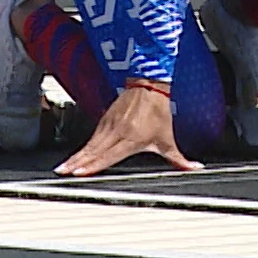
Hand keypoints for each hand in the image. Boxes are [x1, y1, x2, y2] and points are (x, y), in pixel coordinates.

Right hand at [54, 83, 200, 176]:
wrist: (150, 85)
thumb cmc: (159, 111)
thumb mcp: (168, 138)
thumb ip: (178, 158)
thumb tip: (194, 168)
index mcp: (132, 137)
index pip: (109, 155)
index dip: (93, 164)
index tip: (80, 171)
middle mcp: (118, 131)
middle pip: (94, 151)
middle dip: (77, 163)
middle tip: (63, 172)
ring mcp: (109, 124)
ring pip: (89, 144)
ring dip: (76, 156)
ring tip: (63, 167)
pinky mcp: (105, 119)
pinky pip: (91, 137)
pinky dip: (82, 148)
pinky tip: (75, 156)